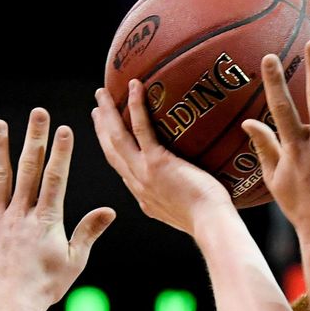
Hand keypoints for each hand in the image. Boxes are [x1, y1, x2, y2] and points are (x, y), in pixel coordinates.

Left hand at [0, 110, 114, 308]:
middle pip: (28, 169)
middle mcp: (20, 214)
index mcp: (47, 221)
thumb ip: (88, 232)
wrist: (9, 305)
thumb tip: (110, 210)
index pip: (55, 179)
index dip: (60, 153)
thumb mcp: (75, 261)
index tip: (63, 129)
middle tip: (37, 112)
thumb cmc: (46, 286)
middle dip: (34, 139)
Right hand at [92, 81, 232, 233]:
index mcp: (146, 197)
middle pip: (112, 151)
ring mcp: (144, 174)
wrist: (211, 225)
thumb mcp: (191, 212)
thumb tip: (201, 183)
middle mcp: (139, 185)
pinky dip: (136, 105)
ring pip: (117, 138)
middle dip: (101, 129)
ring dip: (108, 113)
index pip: (123, 170)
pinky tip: (134, 85)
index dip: (112, 151)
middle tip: (97, 108)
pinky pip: (141, 128)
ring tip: (103, 92)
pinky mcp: (157, 163)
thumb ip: (186, 196)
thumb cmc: (212, 220)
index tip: (107, 136)